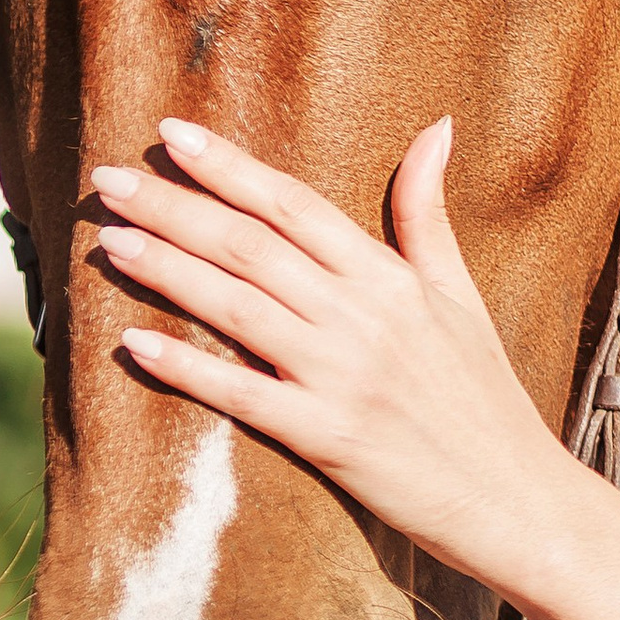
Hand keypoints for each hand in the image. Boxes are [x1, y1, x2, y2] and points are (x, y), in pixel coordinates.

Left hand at [95, 117, 575, 589]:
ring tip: (109, 242)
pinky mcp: (325, 436)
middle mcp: (362, 317)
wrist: (512, 493)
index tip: (173, 134)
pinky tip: (133, 344)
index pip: (295, 205)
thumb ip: (428, 213)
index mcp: (391, 278)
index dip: (230, 167)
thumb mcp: (462, 292)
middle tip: (107, 181)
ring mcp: (341, 376)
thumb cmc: (483, 393)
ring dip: (167, 271)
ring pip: (238, 307)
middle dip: (175, 207)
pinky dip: (187, 368)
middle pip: (251, 246)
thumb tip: (435, 126)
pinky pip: (242, 395)